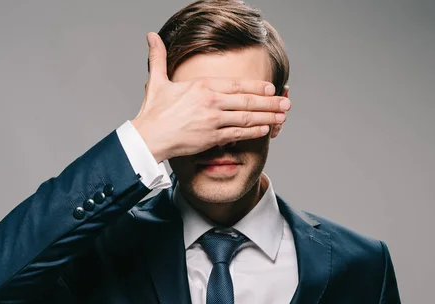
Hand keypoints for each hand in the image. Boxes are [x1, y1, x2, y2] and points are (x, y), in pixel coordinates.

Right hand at [131, 32, 290, 162]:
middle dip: (270, 102)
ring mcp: (213, 120)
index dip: (256, 86)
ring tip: (282, 117)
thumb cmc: (152, 113)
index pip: (236, 84)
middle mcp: (211, 101)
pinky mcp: (212, 137)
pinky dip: (254, 131)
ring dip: (268, 117)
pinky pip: (238, 134)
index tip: (270, 87)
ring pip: (247, 117)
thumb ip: (158, 58)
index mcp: (201, 86)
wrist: (147, 138)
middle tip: (287, 103)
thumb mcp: (156, 81)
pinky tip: (266, 129)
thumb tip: (151, 35)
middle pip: (247, 100)